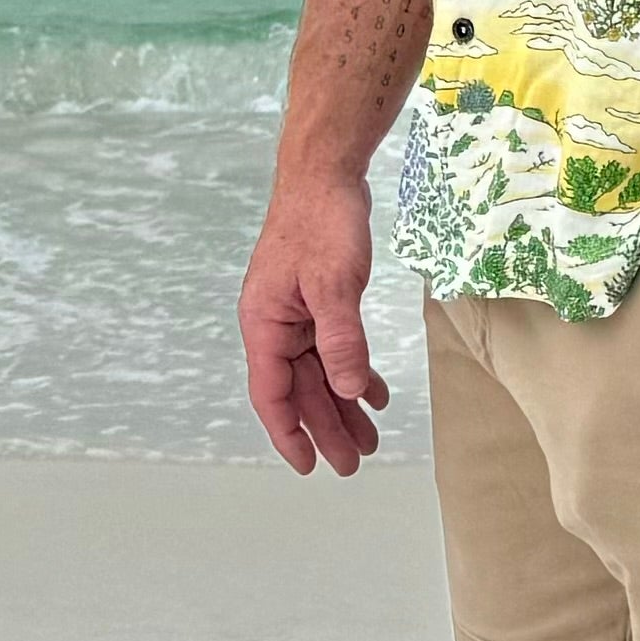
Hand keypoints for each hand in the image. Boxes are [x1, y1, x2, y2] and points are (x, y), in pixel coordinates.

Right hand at [239, 175, 391, 475]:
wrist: (325, 174)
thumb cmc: (321, 221)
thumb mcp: (334, 284)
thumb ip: (341, 341)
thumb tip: (348, 390)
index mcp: (264, 324)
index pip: (272, 393)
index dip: (290, 433)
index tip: (309, 466)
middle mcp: (275, 325)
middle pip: (300, 390)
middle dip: (326, 427)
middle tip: (354, 462)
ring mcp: (296, 314)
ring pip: (319, 373)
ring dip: (343, 404)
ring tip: (370, 437)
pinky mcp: (317, 302)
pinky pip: (334, 348)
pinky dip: (354, 371)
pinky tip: (375, 393)